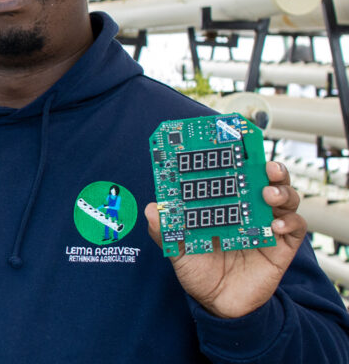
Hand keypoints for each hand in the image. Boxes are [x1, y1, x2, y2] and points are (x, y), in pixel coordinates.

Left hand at [144, 161, 305, 317]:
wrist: (218, 303)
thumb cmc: (198, 270)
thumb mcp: (177, 250)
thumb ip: (164, 230)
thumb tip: (151, 209)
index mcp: (223, 203)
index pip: (233, 173)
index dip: (236, 156)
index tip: (234, 144)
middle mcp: (247, 208)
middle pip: (266, 178)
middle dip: (269, 167)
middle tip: (264, 165)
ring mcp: (266, 225)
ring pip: (285, 197)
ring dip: (281, 190)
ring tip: (268, 193)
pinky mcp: (281, 246)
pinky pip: (295, 228)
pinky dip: (289, 222)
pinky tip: (274, 225)